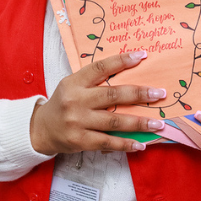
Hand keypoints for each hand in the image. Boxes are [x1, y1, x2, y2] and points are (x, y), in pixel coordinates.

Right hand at [30, 50, 166, 154]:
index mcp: (74, 82)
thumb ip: (95, 81)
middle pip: (113, 95)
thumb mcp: (73, 85)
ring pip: (114, 121)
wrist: (41, 129)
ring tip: (158, 123)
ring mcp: (78, 122)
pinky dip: (126, 144)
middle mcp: (76, 100)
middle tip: (159, 93)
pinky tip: (141, 144)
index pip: (101, 68)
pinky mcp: (80, 141)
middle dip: (140, 94)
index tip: (142, 56)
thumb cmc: (63, 103)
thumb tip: (130, 75)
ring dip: (139, 122)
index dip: (122, 61)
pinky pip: (108, 142)